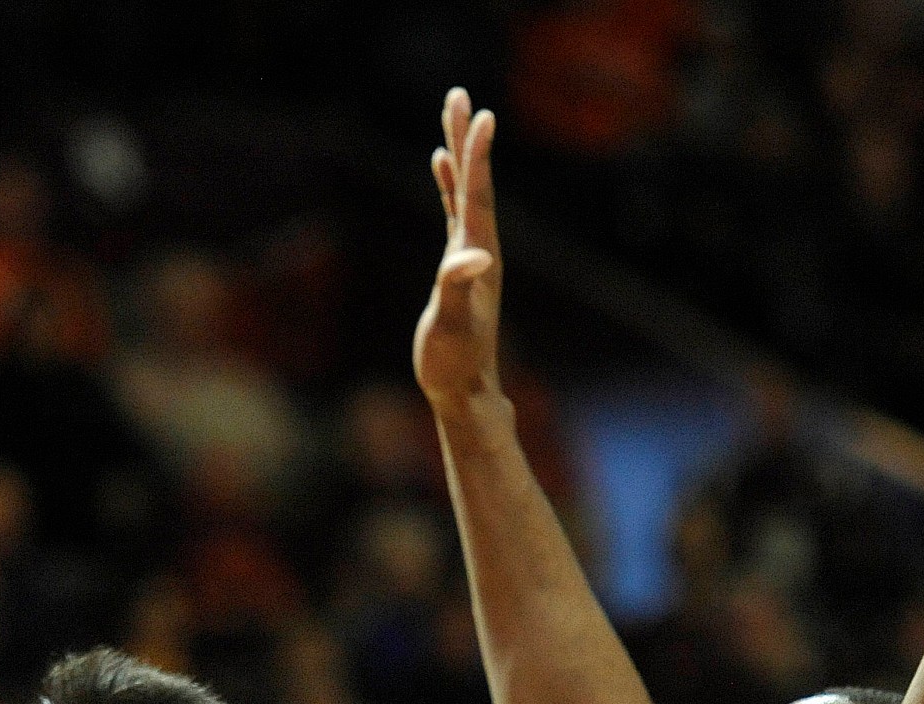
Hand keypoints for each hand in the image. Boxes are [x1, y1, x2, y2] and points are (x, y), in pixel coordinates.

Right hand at [412, 87, 502, 415]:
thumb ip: (456, 288)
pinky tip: (441, 164)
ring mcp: (470, 252)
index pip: (478, 197)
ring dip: (460, 152)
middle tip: (458, 94)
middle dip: (466, 138)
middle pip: (474, 182)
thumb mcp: (450, 326)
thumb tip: (471, 257)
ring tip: (452, 114)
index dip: (477, 157)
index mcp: (478, 255)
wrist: (465, 390)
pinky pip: (454, 210)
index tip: (482, 115)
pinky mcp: (458, 263)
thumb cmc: (454, 362)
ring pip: (466, 190)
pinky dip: (450, 183)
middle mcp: (479, 247)